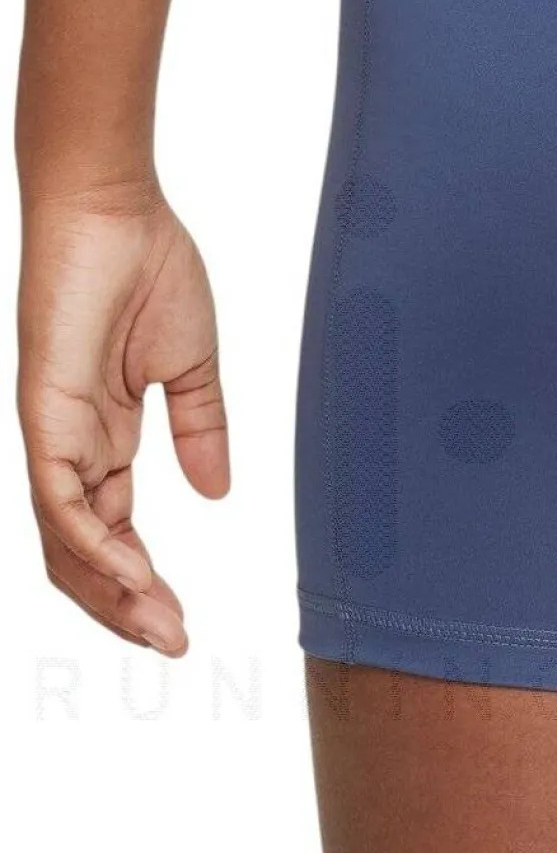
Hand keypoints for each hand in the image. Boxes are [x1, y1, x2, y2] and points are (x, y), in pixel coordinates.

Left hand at [18, 189, 228, 654]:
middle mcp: (69, 445)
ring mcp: (53, 433)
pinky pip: (61, 499)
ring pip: (66, 541)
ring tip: (158, 628)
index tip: (182, 624)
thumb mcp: (193, 367)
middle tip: (173, 644)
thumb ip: (201, 431)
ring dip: (110, 593)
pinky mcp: (44, 414)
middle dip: (125, 607)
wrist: (114, 207)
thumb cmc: (148, 267)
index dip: (142, 582)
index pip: (111, 531)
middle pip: (82, 553)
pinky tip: (131, 576)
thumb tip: (216, 492)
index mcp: (101, 436)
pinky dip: (92, 546)